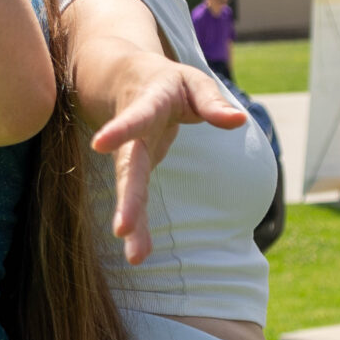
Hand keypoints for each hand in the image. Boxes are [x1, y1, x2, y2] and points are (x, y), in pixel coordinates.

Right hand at [87, 61, 249, 264]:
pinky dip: (139, 226)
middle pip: (128, 168)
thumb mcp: (194, 83)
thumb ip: (213, 102)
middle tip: (121, 228)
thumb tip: (239, 120)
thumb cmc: (169, 83)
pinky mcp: (136, 173)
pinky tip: (139, 253)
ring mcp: (131, 156)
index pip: (135, 118)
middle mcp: (134, 136)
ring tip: (135, 257)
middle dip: (126, 198)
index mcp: (147, 105)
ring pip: (130, 190)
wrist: (131, 83)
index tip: (99, 144)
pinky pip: (137, 200)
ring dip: (132, 221)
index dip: (120, 130)